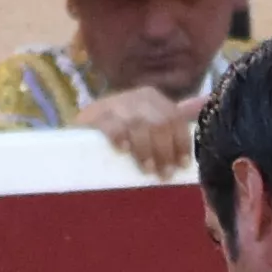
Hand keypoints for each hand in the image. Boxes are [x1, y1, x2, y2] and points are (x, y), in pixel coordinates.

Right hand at [76, 83, 193, 179]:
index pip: (175, 117)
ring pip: (138, 123)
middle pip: (159, 121)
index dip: (181, 142)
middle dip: (165, 150)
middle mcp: (137, 97)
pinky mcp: (93, 115)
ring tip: (147, 169)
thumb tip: (190, 162)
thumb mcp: (146, 133)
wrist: (81, 132)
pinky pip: (110, 124)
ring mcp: (115, 104)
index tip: (182, 165)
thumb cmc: (122, 138)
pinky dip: (119, 136)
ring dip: (145, 148)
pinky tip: (123, 150)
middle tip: (164, 174)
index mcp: (154, 99)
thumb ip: (166, 137)